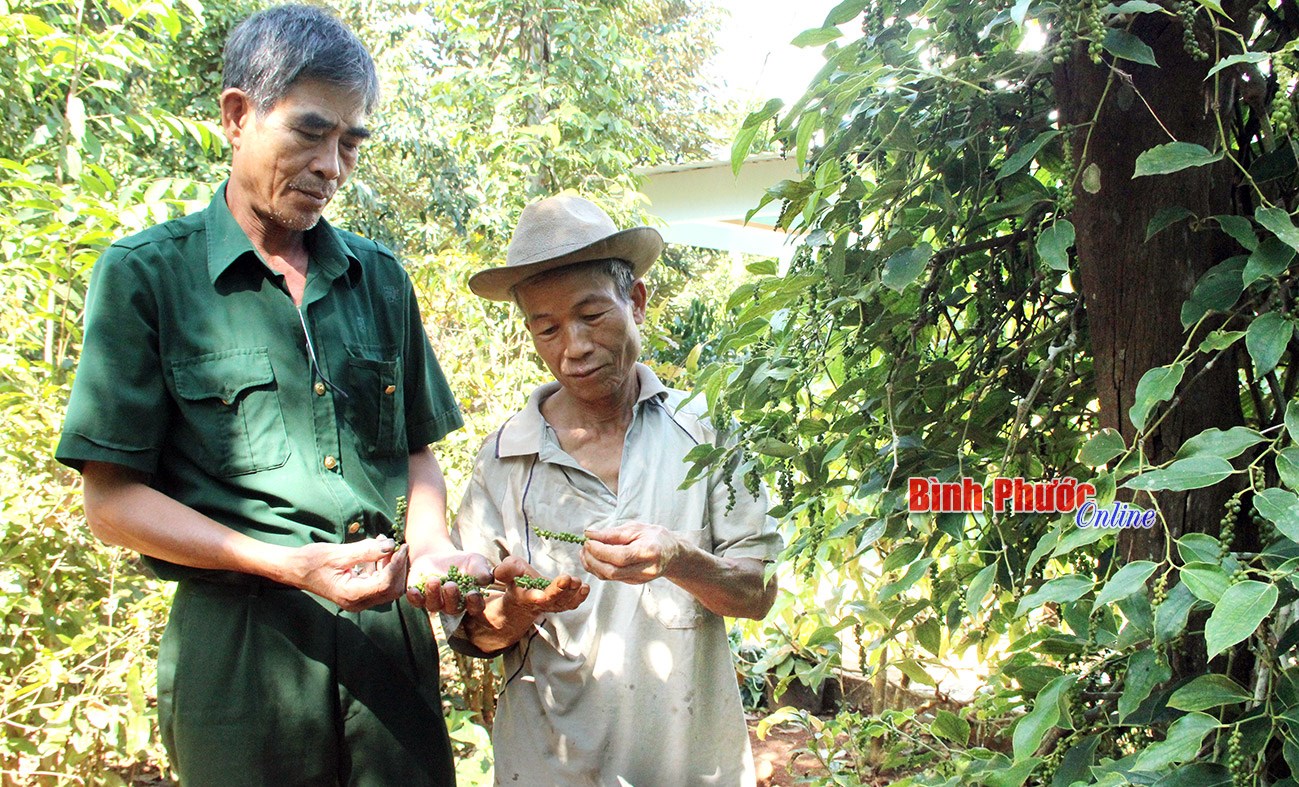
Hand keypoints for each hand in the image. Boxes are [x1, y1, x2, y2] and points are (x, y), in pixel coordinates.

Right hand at [286, 536, 407, 611]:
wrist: (295, 569)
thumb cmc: (312, 561)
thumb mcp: (339, 553)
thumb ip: (366, 551)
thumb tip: (391, 545)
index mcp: (351, 595)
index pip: (385, 584)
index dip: (397, 565)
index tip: (402, 546)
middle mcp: (357, 602)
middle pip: (391, 588)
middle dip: (397, 566)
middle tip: (396, 544)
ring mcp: (358, 600)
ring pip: (387, 586)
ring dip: (390, 565)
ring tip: (384, 542)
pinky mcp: (358, 593)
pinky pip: (378, 582)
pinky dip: (382, 566)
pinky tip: (377, 549)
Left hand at [405, 550, 493, 614]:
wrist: (440, 555)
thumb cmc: (462, 560)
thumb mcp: (475, 561)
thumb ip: (481, 570)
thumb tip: (487, 578)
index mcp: (469, 600)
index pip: (474, 607)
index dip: (474, 603)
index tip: (472, 593)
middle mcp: (451, 605)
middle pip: (453, 608)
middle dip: (451, 597)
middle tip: (451, 585)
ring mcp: (434, 602)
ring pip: (434, 605)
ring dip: (433, 595)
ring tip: (433, 580)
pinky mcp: (419, 597)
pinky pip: (416, 602)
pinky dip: (414, 597)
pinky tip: (412, 590)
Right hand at [492, 556, 589, 613]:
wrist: (522, 596)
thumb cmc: (516, 580)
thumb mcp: (508, 571)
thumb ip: (505, 570)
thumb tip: (499, 571)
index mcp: (524, 597)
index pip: (532, 598)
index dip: (539, 595)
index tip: (546, 592)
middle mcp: (540, 603)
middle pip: (552, 600)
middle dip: (560, 591)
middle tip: (568, 579)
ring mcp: (553, 605)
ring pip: (564, 603)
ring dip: (572, 593)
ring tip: (578, 582)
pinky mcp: (562, 603)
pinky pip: (572, 603)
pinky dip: (579, 597)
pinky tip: (585, 588)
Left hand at [580, 522, 683, 584]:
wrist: (671, 553)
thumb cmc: (655, 537)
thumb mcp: (636, 528)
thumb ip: (612, 533)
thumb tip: (590, 534)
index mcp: (649, 552)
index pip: (620, 556)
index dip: (600, 550)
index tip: (588, 540)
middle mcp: (645, 570)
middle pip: (612, 572)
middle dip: (593, 560)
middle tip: (584, 546)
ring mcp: (639, 579)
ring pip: (609, 577)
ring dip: (592, 565)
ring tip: (585, 551)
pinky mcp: (632, 583)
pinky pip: (611, 578)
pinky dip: (598, 569)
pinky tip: (593, 558)